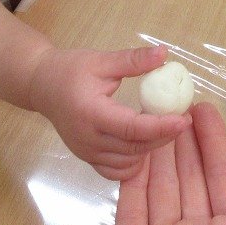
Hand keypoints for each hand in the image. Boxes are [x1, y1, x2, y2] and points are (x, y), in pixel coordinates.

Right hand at [27, 45, 189, 180]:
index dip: (160, 126)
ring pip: (128, 162)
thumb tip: (164, 53)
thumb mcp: (102, 60)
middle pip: (134, 148)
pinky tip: (144, 143)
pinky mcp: (88, 159)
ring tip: (164, 127)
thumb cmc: (71, 70)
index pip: (132, 128)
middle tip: (183, 119)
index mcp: (91, 113)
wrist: (41, 86)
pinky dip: (135, 162)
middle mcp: (88, 140)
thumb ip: (133, 60)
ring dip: (150, 149)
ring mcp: (87, 153)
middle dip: (163, 136)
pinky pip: (116, 171)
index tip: (184, 118)